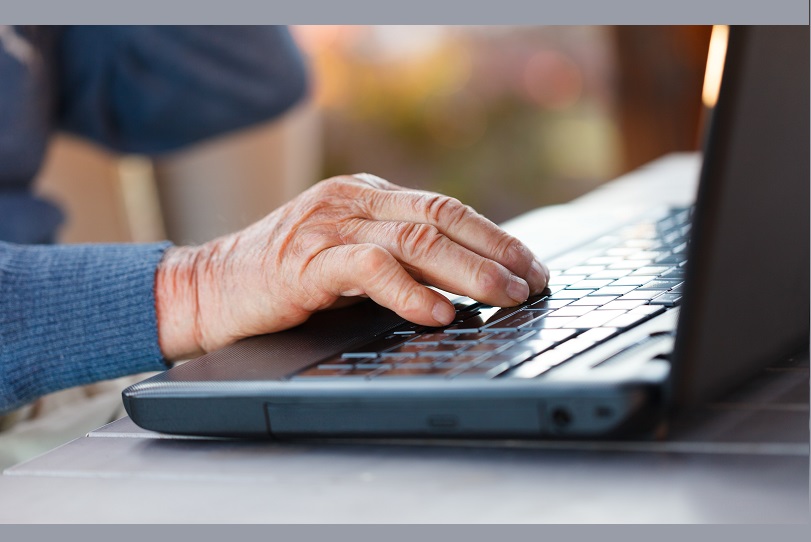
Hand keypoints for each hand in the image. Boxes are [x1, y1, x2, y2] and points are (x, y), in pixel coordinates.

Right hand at [154, 174, 549, 359]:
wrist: (206, 289)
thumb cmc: (280, 280)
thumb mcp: (345, 256)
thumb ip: (393, 257)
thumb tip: (462, 282)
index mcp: (365, 197)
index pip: (445, 209)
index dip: (494, 237)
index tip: (529, 265)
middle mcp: (352, 202)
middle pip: (442, 218)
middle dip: (496, 252)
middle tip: (531, 283)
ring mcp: (329, 226)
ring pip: (416, 240)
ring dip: (469, 272)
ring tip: (504, 297)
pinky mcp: (307, 260)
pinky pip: (371, 268)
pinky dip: (412, 291)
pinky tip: (440, 313)